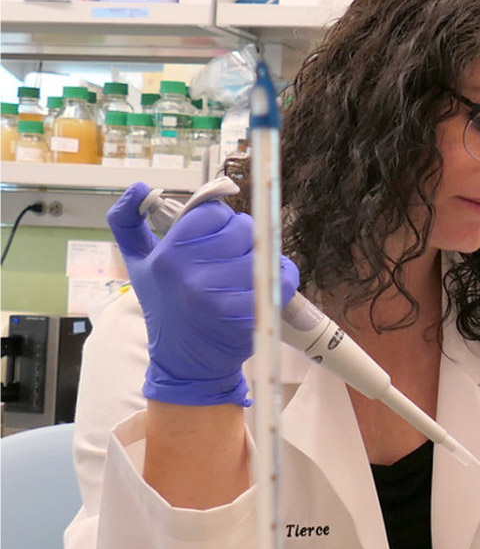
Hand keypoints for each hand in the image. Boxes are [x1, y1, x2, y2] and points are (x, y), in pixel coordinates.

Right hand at [109, 182, 298, 406]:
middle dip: (243, 239)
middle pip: (242, 228)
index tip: (216, 238)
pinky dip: (282, 276)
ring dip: (262, 258)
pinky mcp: (246, 314)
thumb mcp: (137, 264)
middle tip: (233, 258)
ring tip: (247, 273)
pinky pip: (281, 277)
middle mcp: (191, 274)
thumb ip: (128, 222)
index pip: (213, 212)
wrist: (185, 362)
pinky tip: (267, 284)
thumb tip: (139, 187)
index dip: (220, 221)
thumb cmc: (164, 306)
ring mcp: (220, 295)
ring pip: (262, 251)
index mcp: (167, 256)